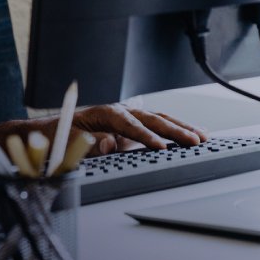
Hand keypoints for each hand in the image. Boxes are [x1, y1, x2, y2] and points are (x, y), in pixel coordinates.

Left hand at [71, 104, 206, 153]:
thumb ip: (87, 142)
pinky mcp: (134, 129)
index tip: (160, 147)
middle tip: (194, 141)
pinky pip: (158, 128)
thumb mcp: (68, 139)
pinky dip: (177, 130)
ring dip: (180, 128)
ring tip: (202, 137)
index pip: (129, 125)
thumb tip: (107, 145)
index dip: (145, 136)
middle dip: (173, 129)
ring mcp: (130, 119)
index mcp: (105, 113)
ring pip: (159, 120)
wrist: (57, 130)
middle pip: (150, 119)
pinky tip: (194, 133)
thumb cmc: (61, 134)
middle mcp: (121, 112)